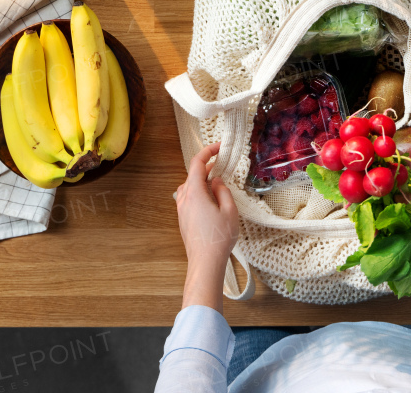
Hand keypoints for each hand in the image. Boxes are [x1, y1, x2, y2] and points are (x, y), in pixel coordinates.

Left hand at [175, 142, 239, 310]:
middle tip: (221, 164)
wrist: (205, 262)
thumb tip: (217, 181)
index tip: (219, 147)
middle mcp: (184, 199)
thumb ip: (222, 191)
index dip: (208, 151)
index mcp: (194, 193)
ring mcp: (181, 210)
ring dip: (201, 180)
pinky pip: (188, 199)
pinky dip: (198, 192)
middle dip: (206, 166)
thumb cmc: (219, 238)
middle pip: (191, 175)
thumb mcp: (229, 211)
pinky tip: (210, 200)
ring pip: (188, 187)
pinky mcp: (183, 220)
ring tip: (216, 182)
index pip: (197, 163)